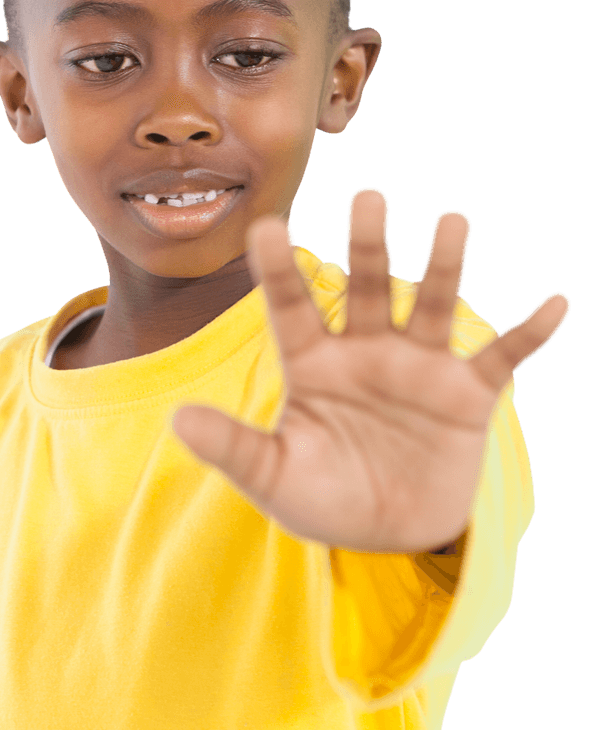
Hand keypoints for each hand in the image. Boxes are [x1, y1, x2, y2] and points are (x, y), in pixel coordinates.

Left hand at [171, 188, 569, 552]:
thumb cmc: (323, 498)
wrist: (387, 532)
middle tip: (368, 197)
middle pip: (368, 287)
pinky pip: (501, 358)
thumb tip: (177, 421)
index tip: (267, 226)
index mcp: (313, 364)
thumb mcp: (274, 478)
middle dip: (368, 245)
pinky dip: (527, 334)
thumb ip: (233, 447)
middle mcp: (366, 351)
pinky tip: (554, 305)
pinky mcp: (466, 395)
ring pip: (432, 305)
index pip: (292, 308)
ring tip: (453, 221)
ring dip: (445, 266)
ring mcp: (419, 367)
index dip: (280, 270)